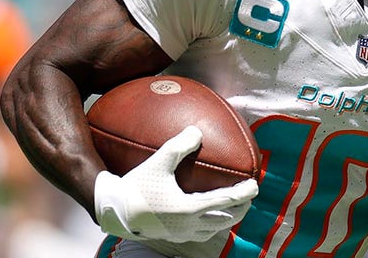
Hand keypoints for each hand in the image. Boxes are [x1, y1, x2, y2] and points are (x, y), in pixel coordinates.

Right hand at [94, 126, 258, 242]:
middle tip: (248, 198)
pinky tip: (205, 218)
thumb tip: (197, 131)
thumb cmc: (135, 186)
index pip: (226, 202)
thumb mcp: (158, 162)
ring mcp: (181, 235)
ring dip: (227, 220)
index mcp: (189, 209)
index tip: (255, 185)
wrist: (113, 212)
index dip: (243, 194)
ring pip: (213, 231)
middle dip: (240, 209)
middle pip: (225, 220)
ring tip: (232, 209)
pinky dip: (210, 226)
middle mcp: (188, 226)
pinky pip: (199, 234)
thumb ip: (179, 146)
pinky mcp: (171, 237)